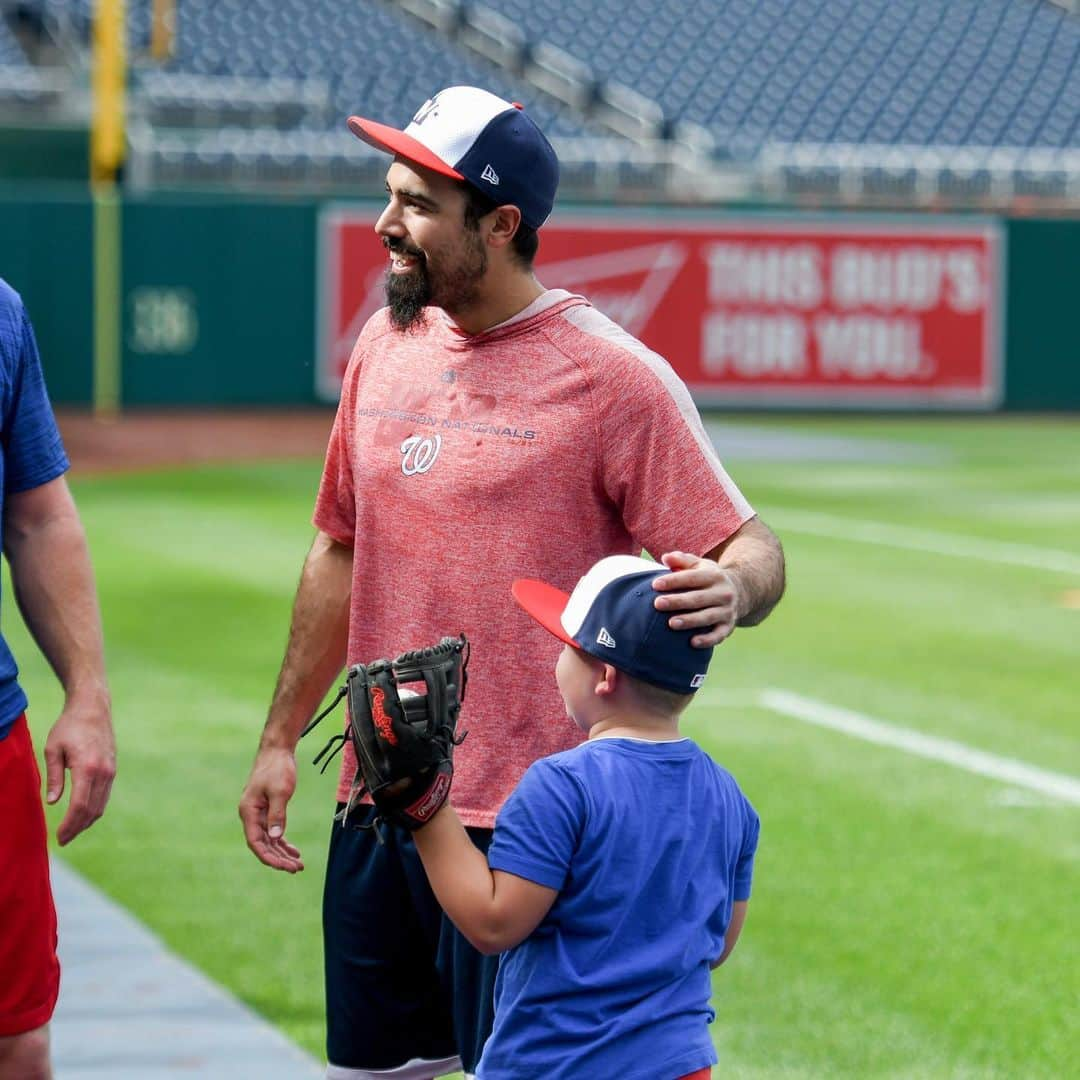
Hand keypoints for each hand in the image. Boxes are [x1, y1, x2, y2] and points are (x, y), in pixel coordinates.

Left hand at [44, 696, 116, 845]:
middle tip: (63, 840)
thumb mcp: (53, 749)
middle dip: (77, 828)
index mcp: (87, 767)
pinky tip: (82, 814)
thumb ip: (54, 777)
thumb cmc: (69, 726)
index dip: (69, 825)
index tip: (59, 837)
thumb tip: (52, 802)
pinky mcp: (112, 769)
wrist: (93, 708)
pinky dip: (94, 809)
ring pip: (100, 805)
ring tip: (71, 830)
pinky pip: (104, 796)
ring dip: (86, 821)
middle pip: (92, 810)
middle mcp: (103, 772)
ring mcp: (111, 771)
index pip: (79, 805)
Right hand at [238, 746, 303, 872]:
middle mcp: (251, 815)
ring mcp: (258, 813)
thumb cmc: (277, 768)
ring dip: (282, 853)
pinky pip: (273, 831)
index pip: (256, 842)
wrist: (277, 750)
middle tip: (297, 869)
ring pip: (269, 840)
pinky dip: (283, 842)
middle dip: (279, 859)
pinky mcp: (267, 809)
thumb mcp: (280, 791)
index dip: (269, 857)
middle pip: (263, 844)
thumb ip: (277, 814)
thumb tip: (276, 837)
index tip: (285, 866)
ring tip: (298, 865)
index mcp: (248, 812)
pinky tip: (294, 851)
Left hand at [651, 551, 742, 647]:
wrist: (740, 592)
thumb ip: (681, 560)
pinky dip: (707, 640)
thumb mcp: (699, 565)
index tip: (655, 585)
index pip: (691, 577)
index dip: (673, 580)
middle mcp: (723, 593)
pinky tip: (692, 643)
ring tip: (671, 623)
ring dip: (690, 621)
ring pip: (707, 617)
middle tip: (658, 604)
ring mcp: (727, 611)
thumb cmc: (708, 578)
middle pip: (697, 598)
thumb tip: (665, 558)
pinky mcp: (728, 626)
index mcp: (714, 576)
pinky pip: (719, 635)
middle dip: (677, 601)